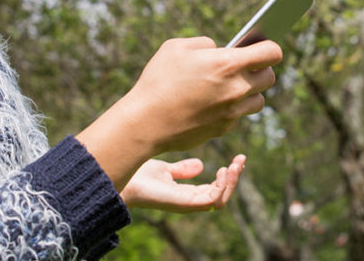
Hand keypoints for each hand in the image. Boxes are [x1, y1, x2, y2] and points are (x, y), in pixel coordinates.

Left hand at [121, 155, 246, 212]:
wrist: (123, 180)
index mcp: (187, 194)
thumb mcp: (165, 169)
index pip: (215, 189)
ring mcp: (188, 204)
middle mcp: (190, 201)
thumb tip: (201, 165)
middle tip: (240, 160)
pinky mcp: (186, 203)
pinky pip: (213, 200)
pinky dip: (222, 186)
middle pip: (221, 195)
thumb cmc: (138, 177)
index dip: (228, 176)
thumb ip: (181, 169)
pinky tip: (224, 171)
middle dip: (234, 178)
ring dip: (231, 182)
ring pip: (220, 199)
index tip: (235, 159)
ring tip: (235, 165)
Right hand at [124, 37, 282, 152]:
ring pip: (258, 101)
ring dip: (250, 92)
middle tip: (245, 66)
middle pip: (269, 77)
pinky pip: (238, 116)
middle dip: (260, 69)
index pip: (272, 53)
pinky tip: (214, 103)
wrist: (145, 122)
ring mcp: (232, 112)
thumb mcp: (176, 47)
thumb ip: (204, 44)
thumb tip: (218, 50)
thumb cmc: (158, 80)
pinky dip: (231, 109)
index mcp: (228, 64)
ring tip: (231, 85)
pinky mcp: (223, 129)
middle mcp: (236, 89)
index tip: (261, 46)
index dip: (269, 47)